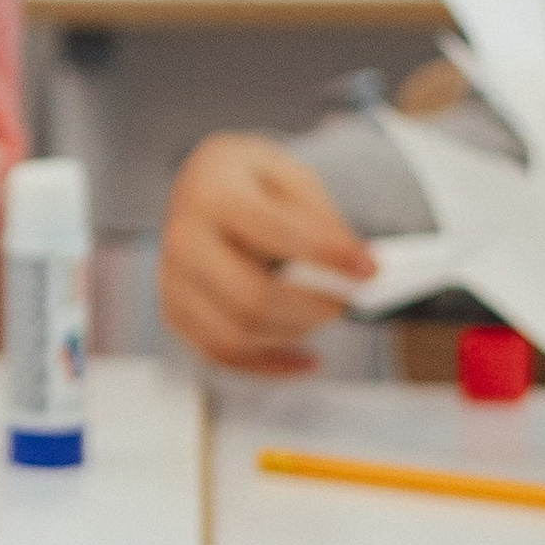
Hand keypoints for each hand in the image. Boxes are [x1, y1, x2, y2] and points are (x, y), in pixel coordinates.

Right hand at [157, 135, 376, 372]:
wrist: (204, 185)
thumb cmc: (253, 183)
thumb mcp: (293, 178)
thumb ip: (322, 220)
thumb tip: (357, 265)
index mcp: (213, 194)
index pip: (276, 233)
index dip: (329, 256)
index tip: (371, 269)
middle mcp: (183, 239)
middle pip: (250, 297)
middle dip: (312, 308)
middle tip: (347, 301)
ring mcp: (173, 280)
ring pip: (236, 334)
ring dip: (294, 334)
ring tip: (323, 314)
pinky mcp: (176, 311)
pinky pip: (222, 354)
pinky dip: (270, 365)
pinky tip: (308, 360)